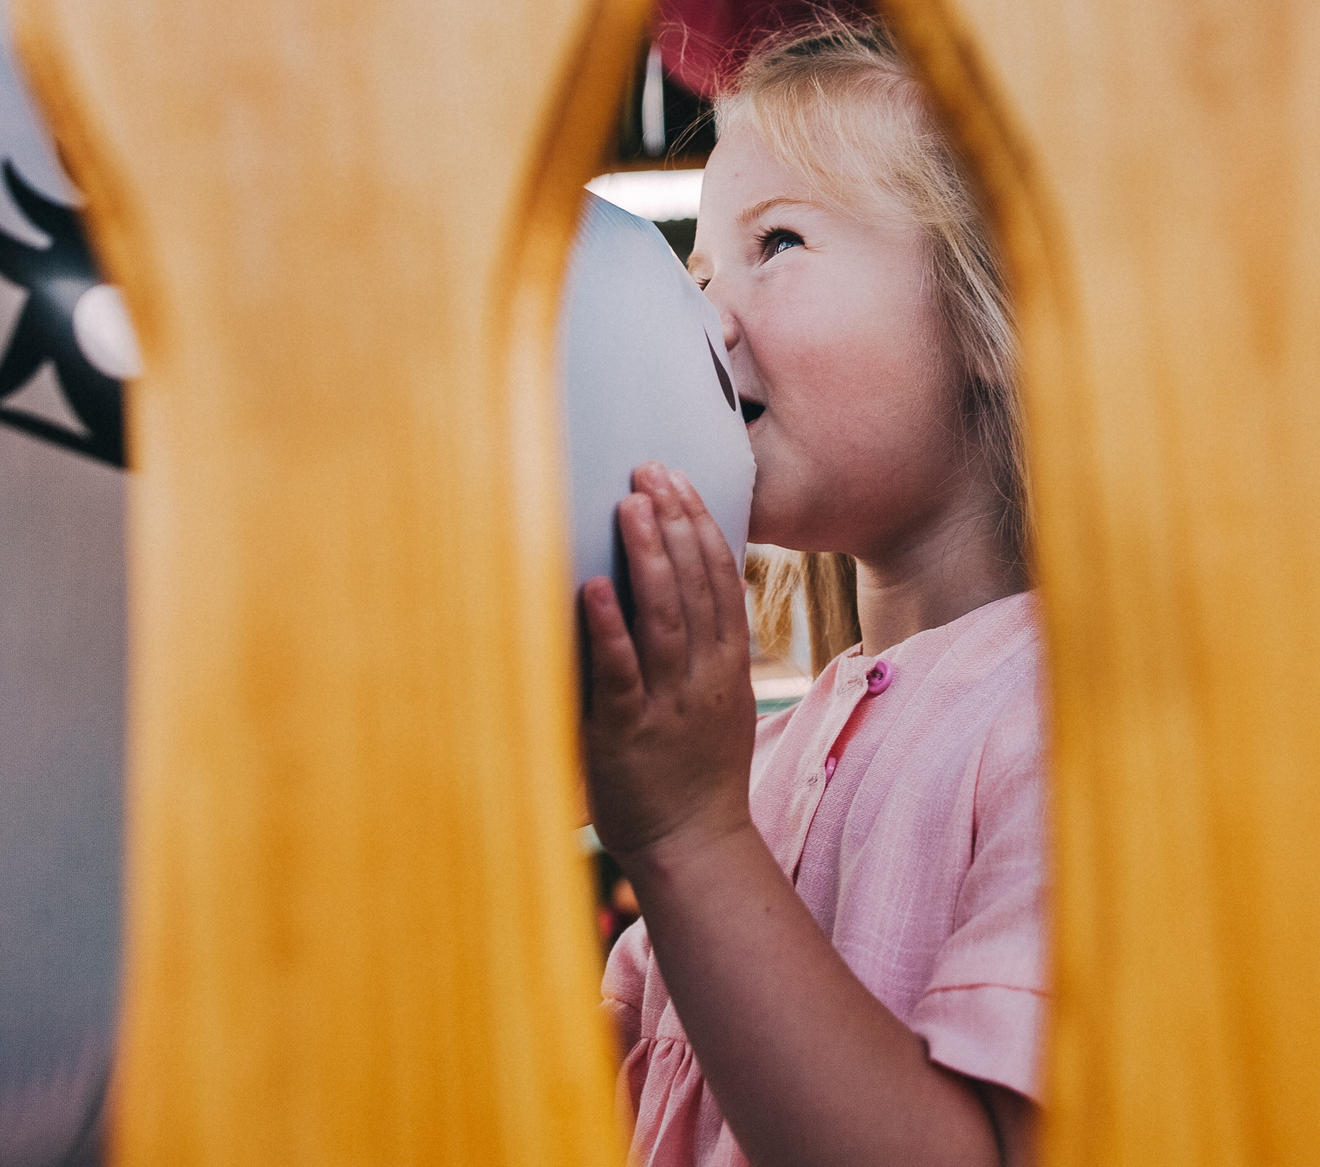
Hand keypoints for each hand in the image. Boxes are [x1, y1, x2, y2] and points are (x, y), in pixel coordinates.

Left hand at [579, 462, 756, 862]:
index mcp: (726, 665)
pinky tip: (592, 587)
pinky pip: (621, 673)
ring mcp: (669, 704)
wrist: (695, 847)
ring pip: (665, 618)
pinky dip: (609, 628)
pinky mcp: (628, 733)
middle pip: (697, 585)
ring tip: (631, 506)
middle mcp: (704, 677)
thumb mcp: (718, 700)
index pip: (721, 577)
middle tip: (650, 472)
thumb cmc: (697, 772)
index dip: (700, 524)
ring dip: (648, 558)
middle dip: (674, 522)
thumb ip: (705, 646)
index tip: (677, 480)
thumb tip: (682, 583)